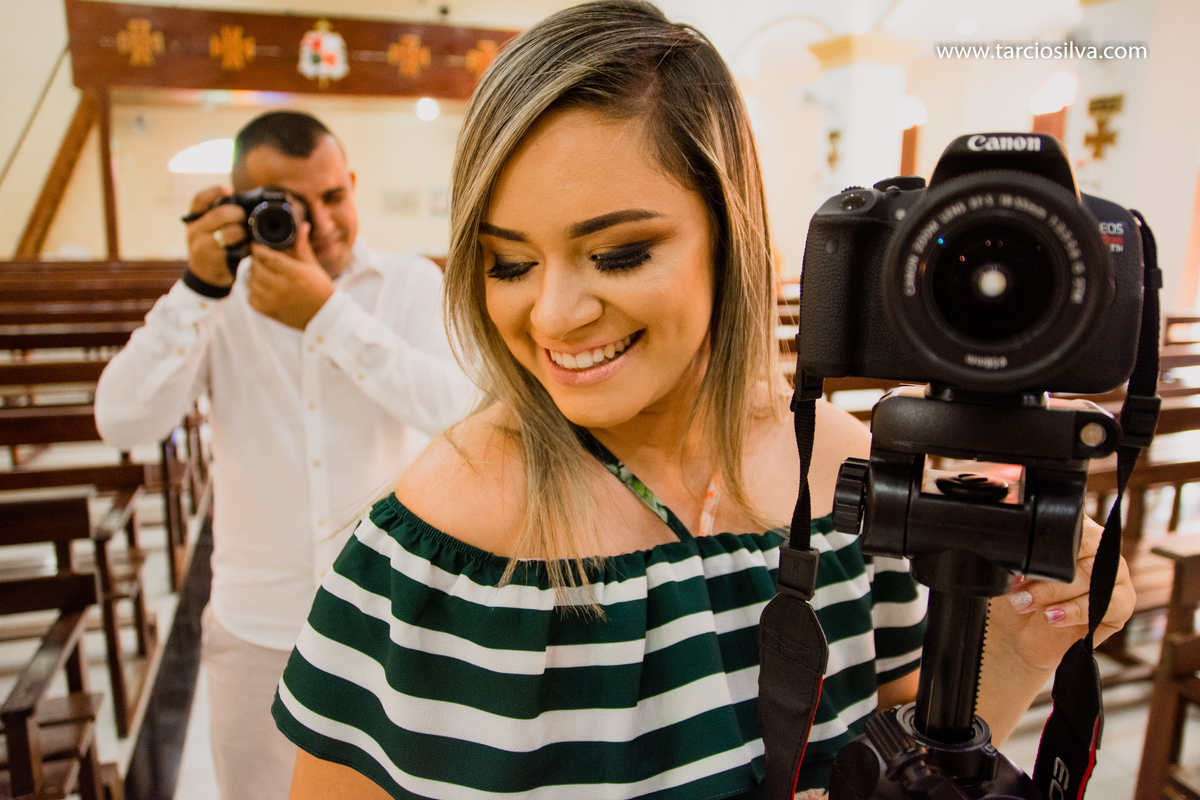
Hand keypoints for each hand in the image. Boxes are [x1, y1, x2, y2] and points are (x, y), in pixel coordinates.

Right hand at [185, 185, 245, 285]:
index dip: (215, 192)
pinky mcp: (214, 260)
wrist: (205, 275)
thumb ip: (220, 216)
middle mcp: (194, 231)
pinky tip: (246, 248)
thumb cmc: (212, 246)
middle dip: (237, 214)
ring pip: (229, 232)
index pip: (200, 200)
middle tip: (244, 218)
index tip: (229, 189)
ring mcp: (202, 246)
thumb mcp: (208, 229)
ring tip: (246, 235)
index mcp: (193, 219)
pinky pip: (235, 249)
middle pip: (219, 214)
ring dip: (243, 232)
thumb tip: (245, 201)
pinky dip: (245, 247)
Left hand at [246, 223, 335, 329]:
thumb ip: (302, 246)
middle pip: (255, 267)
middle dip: (256, 261)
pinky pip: (251, 298)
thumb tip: (302, 225)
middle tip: (260, 259)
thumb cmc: (320, 288)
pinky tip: (262, 289)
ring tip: (262, 274)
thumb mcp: (312, 265)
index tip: (257, 246)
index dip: (258, 248)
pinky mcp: (269, 312)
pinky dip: (253, 292)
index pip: (266, 256)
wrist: (325, 315)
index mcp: (294, 273)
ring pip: (251, 282)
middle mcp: (281, 287)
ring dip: (254, 276)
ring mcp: (273, 300)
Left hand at [975, 515, 1133, 743]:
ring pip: (1093, 576)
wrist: (1016, 636)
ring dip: (1055, 593)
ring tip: (1026, 604)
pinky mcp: (1121, 604)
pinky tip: (1053, 617)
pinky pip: (1108, 604)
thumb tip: (1010, 519)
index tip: (1018, 564)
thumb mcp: (1008, 565)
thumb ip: (1015, 542)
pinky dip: (1075, 611)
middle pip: (1086, 547)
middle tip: (1018, 587)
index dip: (1045, 542)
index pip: (1073, 521)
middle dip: (1048, 572)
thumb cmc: (1015, 593)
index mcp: (1075, 529)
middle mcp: (1099, 547)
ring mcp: (1115, 574)